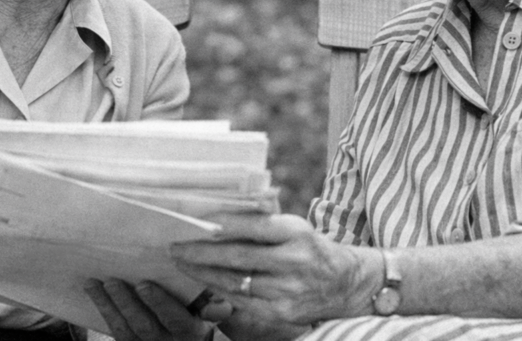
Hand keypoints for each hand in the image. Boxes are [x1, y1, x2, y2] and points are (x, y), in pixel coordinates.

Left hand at [85, 278, 215, 340]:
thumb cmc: (200, 325)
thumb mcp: (211, 318)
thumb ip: (214, 306)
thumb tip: (220, 301)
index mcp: (193, 333)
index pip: (175, 319)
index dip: (159, 303)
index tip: (144, 284)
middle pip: (144, 326)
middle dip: (127, 303)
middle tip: (112, 281)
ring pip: (124, 331)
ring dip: (107, 306)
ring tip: (94, 283)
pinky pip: (115, 333)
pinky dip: (103, 312)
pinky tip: (93, 292)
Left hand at [170, 213, 377, 327]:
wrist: (346, 284)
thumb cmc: (310, 248)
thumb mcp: (295, 226)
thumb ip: (264, 219)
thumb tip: (222, 208)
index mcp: (297, 232)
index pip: (255, 226)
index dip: (224, 224)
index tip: (197, 221)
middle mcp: (294, 261)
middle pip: (239, 256)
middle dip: (202, 251)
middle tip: (175, 245)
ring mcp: (288, 289)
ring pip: (236, 280)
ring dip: (203, 272)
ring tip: (181, 263)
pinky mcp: (282, 312)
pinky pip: (242, 300)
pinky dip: (218, 289)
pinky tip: (202, 280)